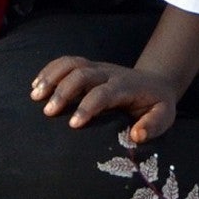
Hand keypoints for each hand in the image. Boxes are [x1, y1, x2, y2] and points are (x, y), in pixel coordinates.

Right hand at [30, 55, 182, 143]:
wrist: (156, 82)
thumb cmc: (156, 105)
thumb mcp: (164, 116)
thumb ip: (153, 125)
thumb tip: (136, 136)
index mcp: (126, 86)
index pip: (104, 92)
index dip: (88, 106)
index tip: (73, 124)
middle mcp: (109, 73)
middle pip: (83, 74)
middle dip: (64, 91)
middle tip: (47, 112)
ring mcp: (97, 68)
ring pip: (72, 63)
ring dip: (52, 77)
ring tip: (34, 96)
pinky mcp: (89, 67)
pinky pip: (67, 62)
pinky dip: (49, 70)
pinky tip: (35, 86)